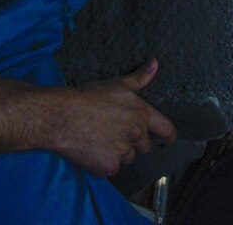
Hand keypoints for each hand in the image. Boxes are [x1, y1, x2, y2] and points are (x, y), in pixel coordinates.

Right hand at [45, 60, 176, 177]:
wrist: (63, 116)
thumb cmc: (88, 97)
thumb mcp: (117, 84)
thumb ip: (139, 78)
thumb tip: (155, 63)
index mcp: (141, 114)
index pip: (166, 129)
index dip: (169, 135)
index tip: (168, 139)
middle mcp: (136, 135)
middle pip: (144, 146)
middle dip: (134, 142)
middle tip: (115, 132)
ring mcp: (123, 152)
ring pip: (128, 158)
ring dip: (119, 153)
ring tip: (101, 140)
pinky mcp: (109, 167)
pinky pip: (112, 169)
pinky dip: (104, 164)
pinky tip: (92, 151)